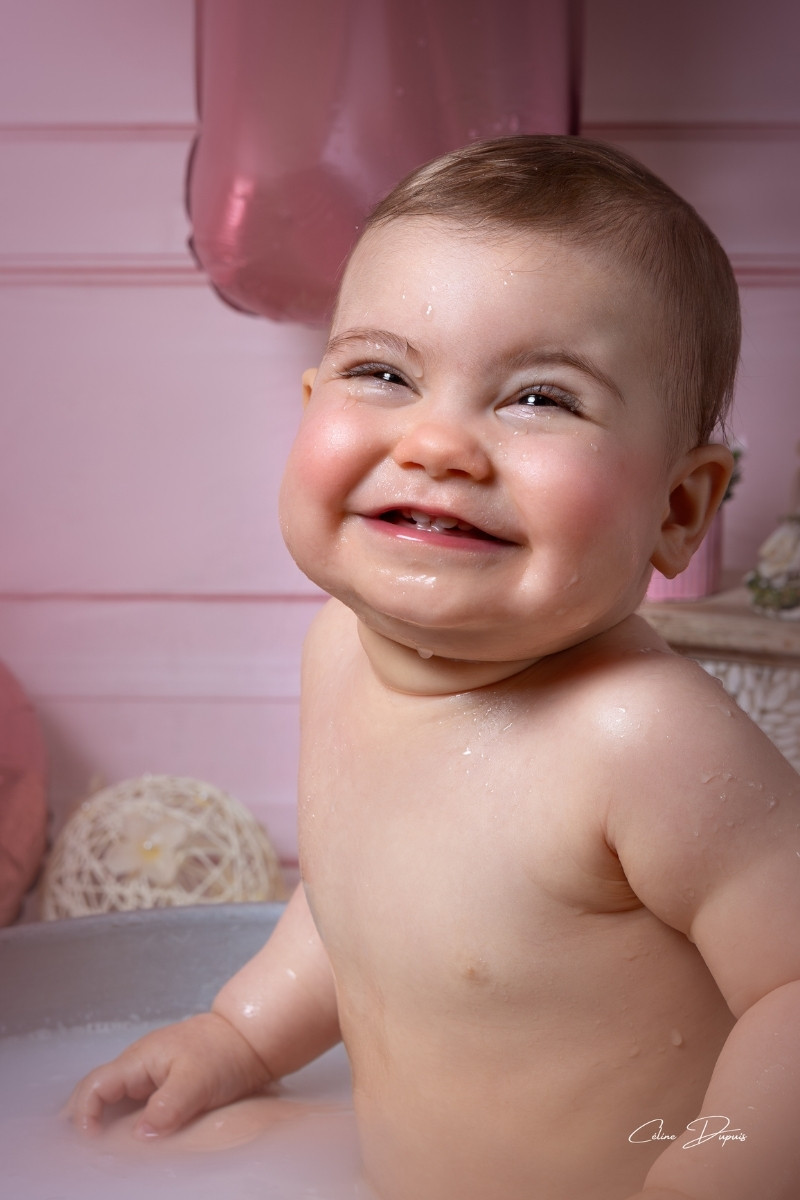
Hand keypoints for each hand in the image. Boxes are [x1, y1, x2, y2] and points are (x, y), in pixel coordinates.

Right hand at [66, 1011, 272, 1137]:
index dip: (84, 1114)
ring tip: (95, 1151)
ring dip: (100, 1120)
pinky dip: (121, 1120)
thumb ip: (166, 1107)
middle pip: (95, 1090)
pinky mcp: (162, 1082)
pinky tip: (125, 1140)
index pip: (95, 1086)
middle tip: (79, 1151)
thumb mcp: (196, 1082)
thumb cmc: (223, 1053)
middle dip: (82, 1117)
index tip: (89, 1141)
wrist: (248, 1039)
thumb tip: (139, 1134)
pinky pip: (131, 1102)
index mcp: (138, 1060)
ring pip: (112, 1097)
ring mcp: (148, 1073)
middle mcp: (137, 1065)